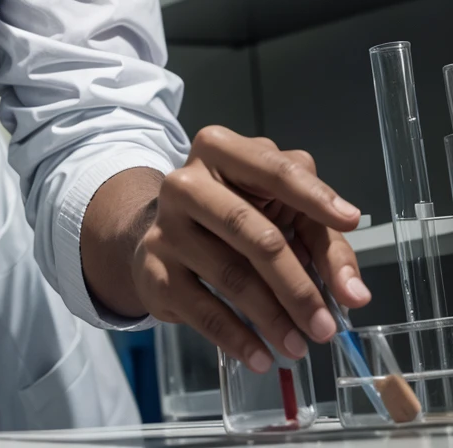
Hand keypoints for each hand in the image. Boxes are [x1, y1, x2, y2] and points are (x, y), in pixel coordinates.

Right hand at [131, 126, 369, 372]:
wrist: (168, 234)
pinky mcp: (153, 267)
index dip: (313, 195)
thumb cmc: (237, 214)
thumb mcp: (283, 213)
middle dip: (296, 284)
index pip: (272, 169)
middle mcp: (186, 182)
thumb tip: (354, 294)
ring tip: (299, 346)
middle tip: (326, 326)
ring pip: (229, 274)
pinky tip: (261, 355)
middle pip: (252, 231)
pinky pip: (201, 308)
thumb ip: (325, 243)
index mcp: (221, 152)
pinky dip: (237, 337)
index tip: (350, 219)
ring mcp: (166, 225)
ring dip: (272, 318)